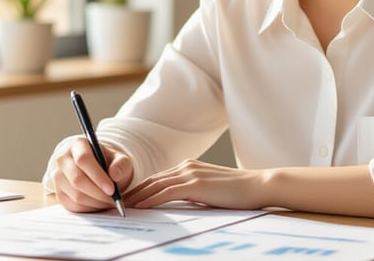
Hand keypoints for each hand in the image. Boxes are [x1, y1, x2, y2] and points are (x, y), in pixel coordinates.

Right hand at [51, 136, 133, 212]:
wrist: (97, 169)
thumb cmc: (109, 163)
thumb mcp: (119, 159)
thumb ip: (121, 164)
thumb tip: (115, 174)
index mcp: (77, 145)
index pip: (83, 159)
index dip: (98, 176)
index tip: (112, 189)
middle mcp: (63, 159)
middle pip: (77, 180)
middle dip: (98, 193)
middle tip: (114, 200)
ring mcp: (58, 177)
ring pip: (76, 195)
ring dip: (96, 203)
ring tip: (110, 201)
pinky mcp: (59, 193)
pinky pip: (74, 206)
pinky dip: (90, 209)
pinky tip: (100, 204)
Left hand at [124, 159, 266, 209]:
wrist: (258, 186)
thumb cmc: (238, 193)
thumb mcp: (210, 191)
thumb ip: (192, 193)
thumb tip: (176, 204)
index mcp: (189, 167)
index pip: (157, 178)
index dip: (140, 189)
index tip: (126, 199)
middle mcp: (186, 166)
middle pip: (151, 180)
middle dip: (132, 192)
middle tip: (115, 203)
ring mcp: (190, 173)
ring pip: (154, 185)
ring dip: (135, 197)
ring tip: (121, 206)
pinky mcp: (195, 184)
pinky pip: (165, 193)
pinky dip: (149, 200)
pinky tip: (138, 207)